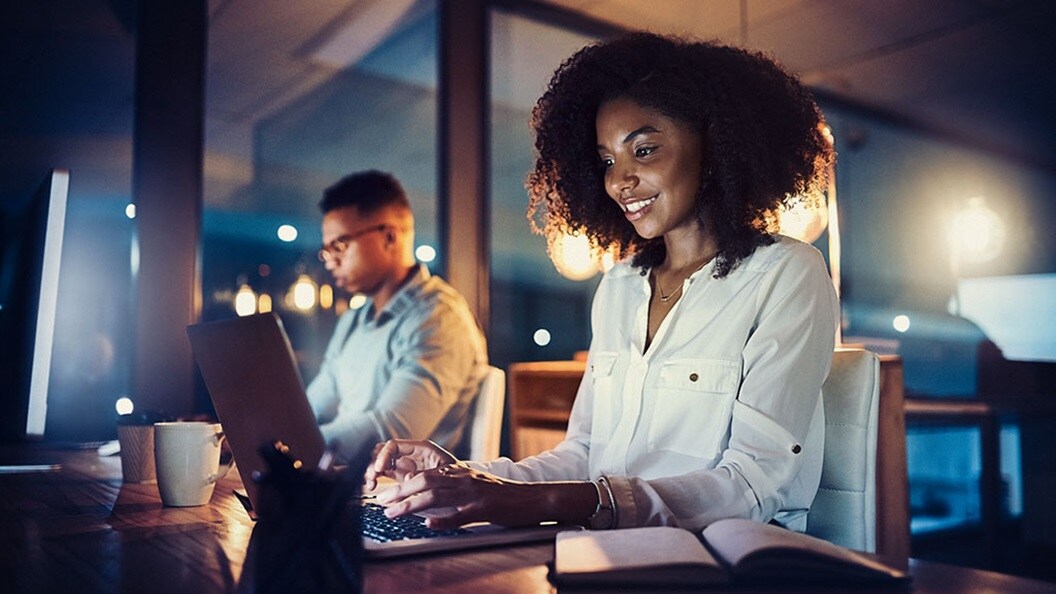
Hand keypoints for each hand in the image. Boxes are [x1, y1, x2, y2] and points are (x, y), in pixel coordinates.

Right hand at [363, 439, 456, 491]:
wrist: (469, 490)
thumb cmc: (459, 479)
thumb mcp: (445, 476)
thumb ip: (425, 475)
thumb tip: (407, 478)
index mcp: (422, 449)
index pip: (393, 445)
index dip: (383, 456)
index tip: (379, 470)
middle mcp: (411, 454)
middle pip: (383, 452)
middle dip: (374, 463)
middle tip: (372, 479)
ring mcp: (405, 465)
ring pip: (381, 463)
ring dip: (372, 471)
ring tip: (371, 485)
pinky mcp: (402, 477)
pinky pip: (384, 473)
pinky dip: (376, 478)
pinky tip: (373, 487)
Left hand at [375, 463, 524, 529]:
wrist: (533, 498)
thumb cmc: (505, 494)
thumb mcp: (477, 483)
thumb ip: (456, 485)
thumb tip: (432, 493)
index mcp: (462, 473)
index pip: (426, 474)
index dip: (404, 483)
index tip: (387, 493)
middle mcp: (465, 479)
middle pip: (426, 482)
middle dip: (400, 492)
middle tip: (382, 502)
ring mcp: (475, 494)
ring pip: (437, 497)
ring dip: (412, 505)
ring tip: (394, 514)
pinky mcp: (485, 509)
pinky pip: (460, 515)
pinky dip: (443, 520)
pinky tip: (429, 525)